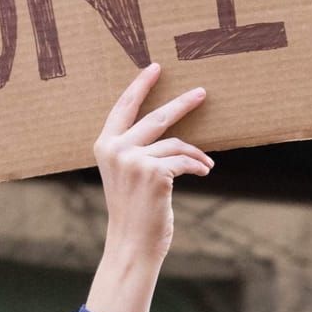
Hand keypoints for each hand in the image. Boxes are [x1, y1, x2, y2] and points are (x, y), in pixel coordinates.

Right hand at [84, 64, 211, 311]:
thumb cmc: (134, 211)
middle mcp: (115, 148)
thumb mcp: (128, 176)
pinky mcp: (154, 172)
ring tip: (206, 164)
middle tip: (202, 92)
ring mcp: (134, 159)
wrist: (132, 243)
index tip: (155, 68)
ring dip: (196, 154)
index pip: (123, 108)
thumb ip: (137, 151)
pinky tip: (205, 171)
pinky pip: (184, 159)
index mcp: (104, 146)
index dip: (140, 86)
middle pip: (155, 116)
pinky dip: (198, 165)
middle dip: (182, 103)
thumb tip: (169, 134)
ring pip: (176, 143)